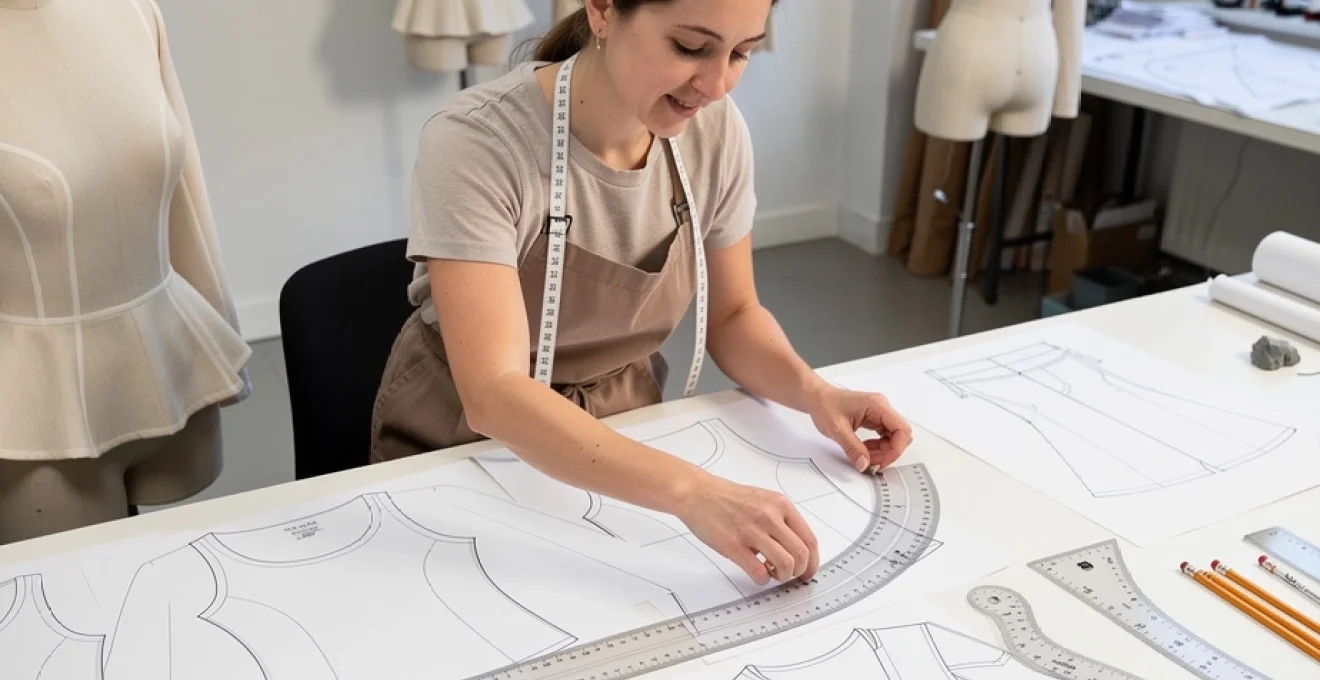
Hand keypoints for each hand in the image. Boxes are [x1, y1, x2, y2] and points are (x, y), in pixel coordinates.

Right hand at [674, 472, 818, 585]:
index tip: (808, 571)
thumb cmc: (728, 499)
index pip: (810, 540)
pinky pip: (760, 573)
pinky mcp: (733, 545)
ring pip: (785, 566)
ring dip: (782, 577)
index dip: (813, 562)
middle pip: (802, 555)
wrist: (698, 493)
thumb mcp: (764, 500)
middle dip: (799, 572)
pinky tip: (756, 572)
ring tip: (771, 572)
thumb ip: (782, 520)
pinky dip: (763, 580)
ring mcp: (751, 531)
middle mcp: (769, 516)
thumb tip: (798, 548)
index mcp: (780, 505)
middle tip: (789, 575)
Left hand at [807, 385, 913, 473]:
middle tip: (871, 462)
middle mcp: (881, 408)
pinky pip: (883, 437)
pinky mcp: (873, 419)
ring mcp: (878, 414)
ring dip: (882, 451)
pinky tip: (864, 449)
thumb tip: (864, 464)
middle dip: (888, 452)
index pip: (902, 429)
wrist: (816, 398)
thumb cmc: (825, 405)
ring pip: (892, 438)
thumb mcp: (837, 430)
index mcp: (877, 405)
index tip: (882, 461)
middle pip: (899, 435)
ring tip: (865, 456)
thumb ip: (852, 448)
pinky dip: (877, 447)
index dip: (896, 449)